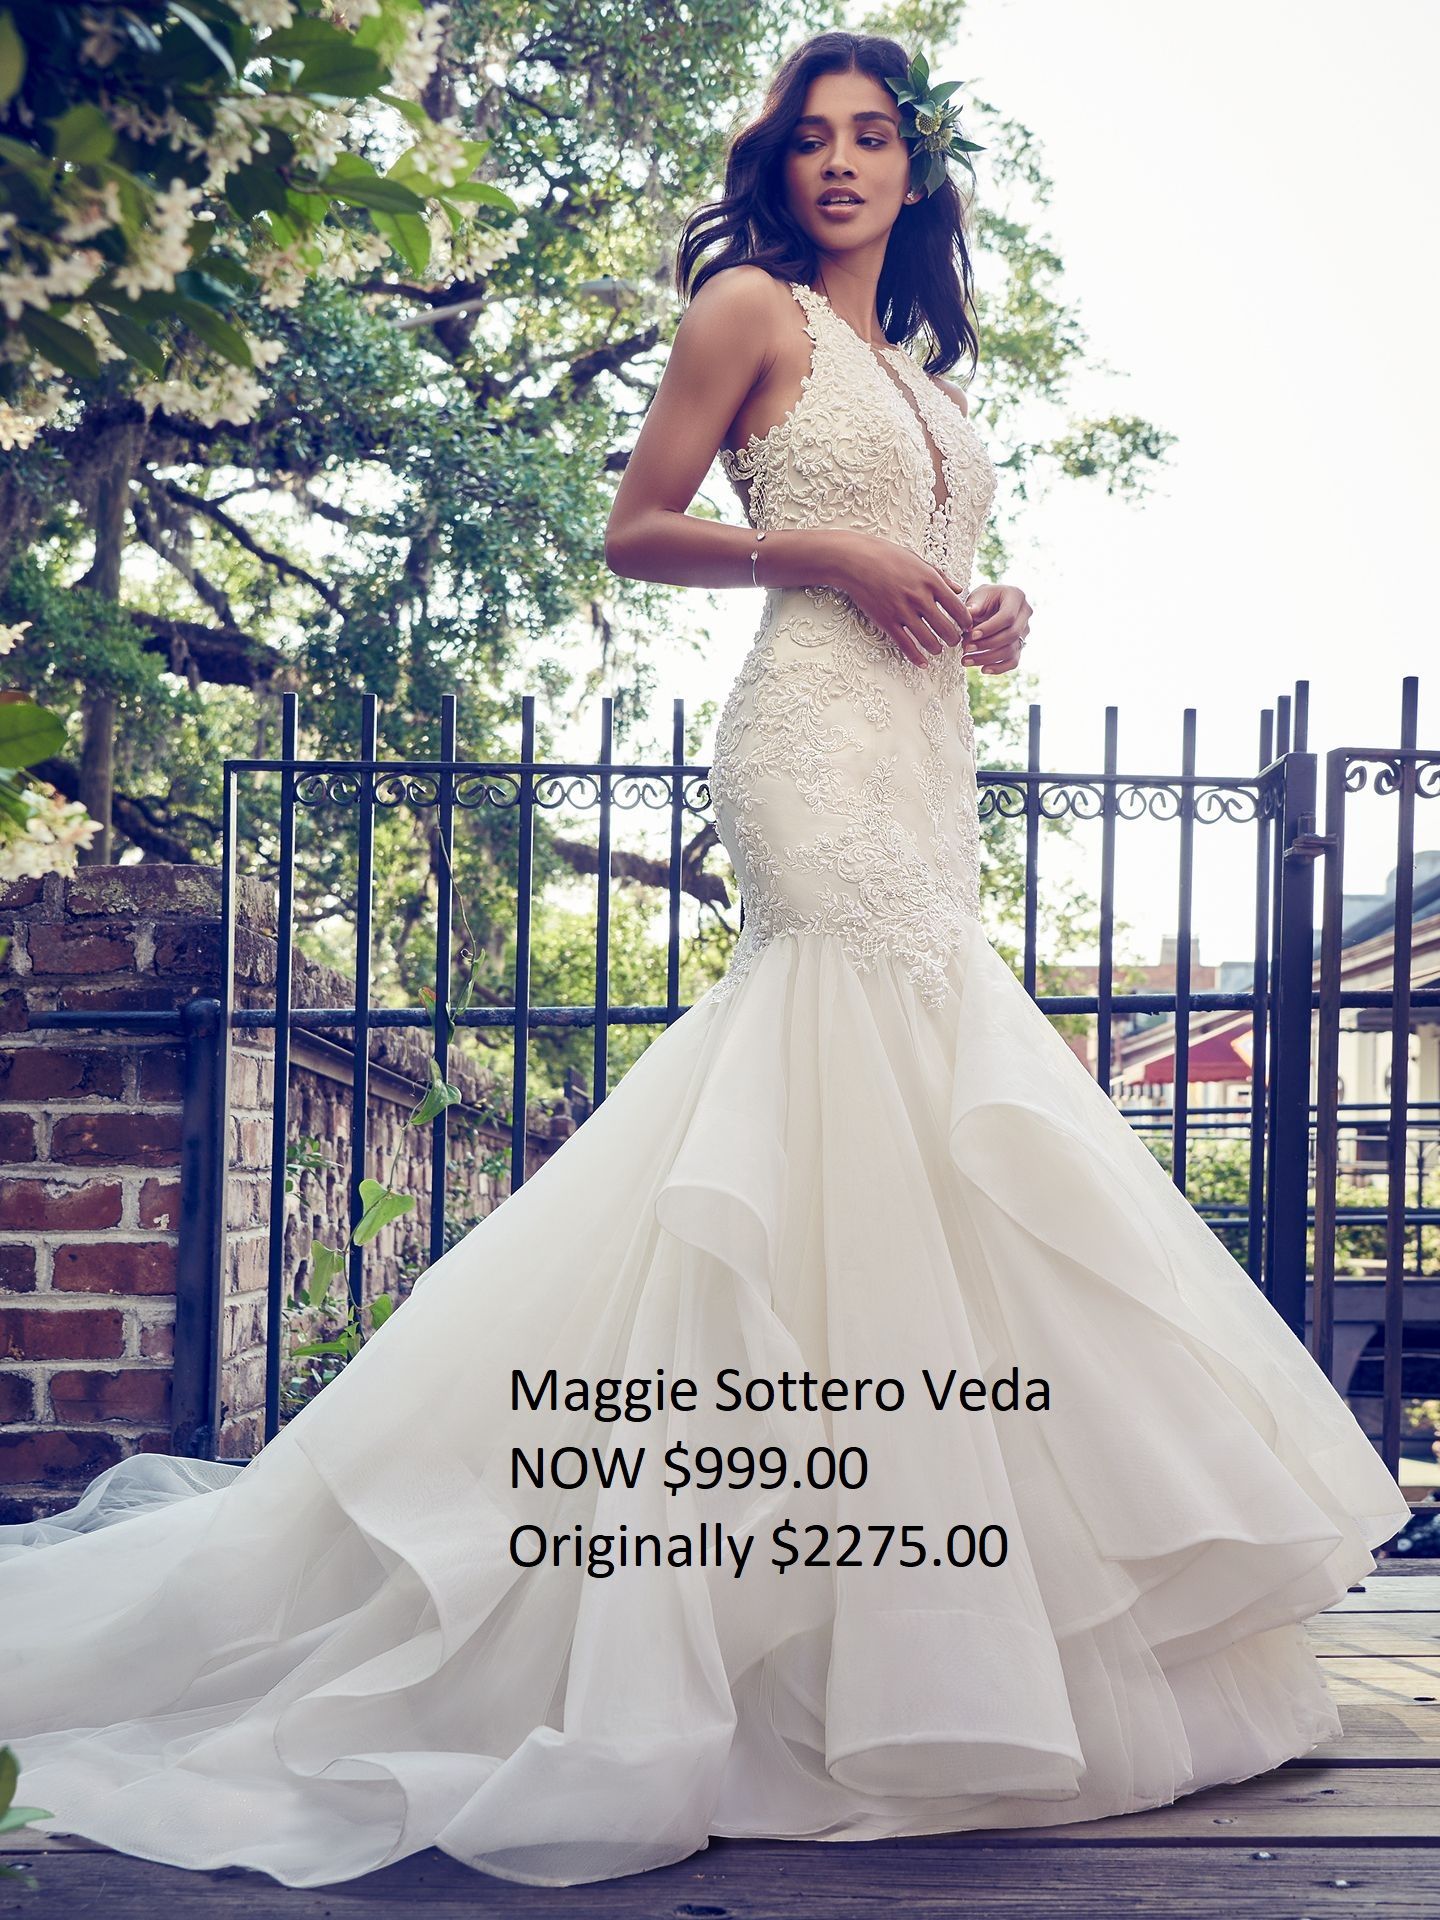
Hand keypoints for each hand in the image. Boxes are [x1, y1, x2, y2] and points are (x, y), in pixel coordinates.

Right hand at [832, 535, 974, 668]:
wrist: (855, 560)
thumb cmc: (887, 556)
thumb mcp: (918, 560)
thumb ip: (940, 576)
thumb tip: (959, 588)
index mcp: (930, 581)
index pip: (958, 608)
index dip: (966, 622)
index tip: (967, 627)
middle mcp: (919, 597)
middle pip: (946, 628)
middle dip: (954, 639)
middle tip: (954, 641)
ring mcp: (902, 611)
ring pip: (928, 640)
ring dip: (937, 649)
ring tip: (938, 649)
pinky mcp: (886, 621)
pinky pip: (905, 645)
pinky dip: (916, 657)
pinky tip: (923, 663)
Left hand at [962, 583, 1030, 672]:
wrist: (989, 604)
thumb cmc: (982, 598)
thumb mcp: (977, 596)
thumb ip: (973, 605)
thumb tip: (967, 615)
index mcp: (1016, 596)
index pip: (1007, 616)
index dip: (990, 628)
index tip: (971, 635)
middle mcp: (1025, 614)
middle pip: (1011, 635)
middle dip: (987, 644)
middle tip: (966, 648)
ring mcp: (1024, 631)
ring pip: (1011, 650)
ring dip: (987, 658)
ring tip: (965, 660)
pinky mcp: (1020, 645)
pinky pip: (1013, 661)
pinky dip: (999, 668)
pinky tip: (982, 670)